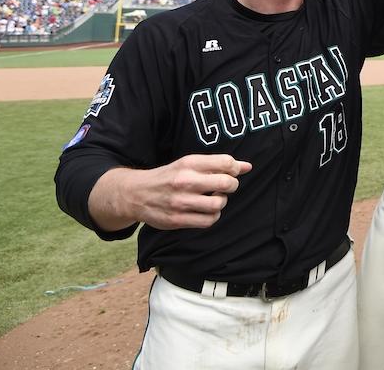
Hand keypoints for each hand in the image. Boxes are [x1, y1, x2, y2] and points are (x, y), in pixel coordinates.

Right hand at [102, 154, 251, 230]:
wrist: (136, 194)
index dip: (235, 168)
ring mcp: (180, 202)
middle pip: (225, 183)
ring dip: (221, 202)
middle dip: (232, 185)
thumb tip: (247, 166)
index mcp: (189, 163)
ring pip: (218, 204)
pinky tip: (206, 211)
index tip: (232, 172)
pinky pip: (208, 221)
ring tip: (214, 199)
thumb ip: (217, 164)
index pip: (226, 162)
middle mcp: (185, 181)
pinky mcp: (177, 220)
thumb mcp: (189, 164)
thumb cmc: (169, 177)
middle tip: (226, 187)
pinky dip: (212, 216)